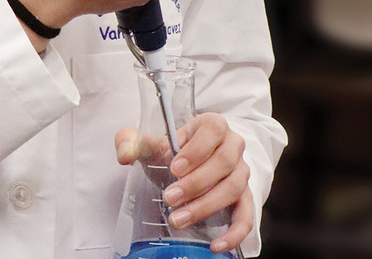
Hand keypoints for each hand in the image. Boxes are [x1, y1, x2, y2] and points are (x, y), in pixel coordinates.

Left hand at [116, 113, 252, 254]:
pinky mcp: (244, 198)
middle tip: (170, 197)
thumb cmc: (172, 151)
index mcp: (213, 125)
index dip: (196, 149)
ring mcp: (241, 172)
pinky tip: (216, 246)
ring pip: (233, 188)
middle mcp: (233, 146)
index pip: (213, 130)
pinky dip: (235, 233)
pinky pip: (247, 216)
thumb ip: (132, 141)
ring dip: (206, 206)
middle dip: (196, 183)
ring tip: (178, 219)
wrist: (191, 164)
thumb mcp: (152, 142)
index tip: (174, 168)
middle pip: (224, 162)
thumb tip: (125, 154)